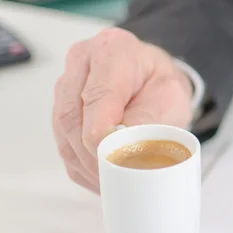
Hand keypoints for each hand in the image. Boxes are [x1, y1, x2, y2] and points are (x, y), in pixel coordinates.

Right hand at [53, 27, 193, 192]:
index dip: (101, 135)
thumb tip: (122, 149)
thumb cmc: (162, 85)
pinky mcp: (61, 110)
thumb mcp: (171, 97)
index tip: (115, 160)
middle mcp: (81, 64)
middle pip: (72, 117)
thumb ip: (149, 119)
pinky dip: (83, 167)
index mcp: (111, 51)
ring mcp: (66, 87)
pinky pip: (64, 145)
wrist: (153, 80)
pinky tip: (104, 177)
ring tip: (114, 181)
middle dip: (93, 155)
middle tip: (117, 178)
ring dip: (87, 164)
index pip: (95, 97)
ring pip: (64, 134)